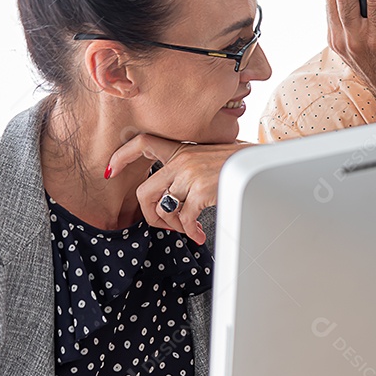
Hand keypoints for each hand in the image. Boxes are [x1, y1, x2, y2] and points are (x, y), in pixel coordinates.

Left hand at [107, 134, 249, 243]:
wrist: (264, 164)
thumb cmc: (244, 162)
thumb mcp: (213, 157)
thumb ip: (193, 168)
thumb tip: (180, 197)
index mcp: (183, 149)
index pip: (142, 143)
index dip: (122, 156)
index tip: (111, 170)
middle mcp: (183, 159)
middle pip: (144, 192)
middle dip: (151, 216)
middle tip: (167, 225)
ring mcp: (189, 174)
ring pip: (163, 209)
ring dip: (175, 227)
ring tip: (189, 230)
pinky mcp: (200, 190)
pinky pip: (183, 218)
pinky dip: (189, 231)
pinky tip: (199, 233)